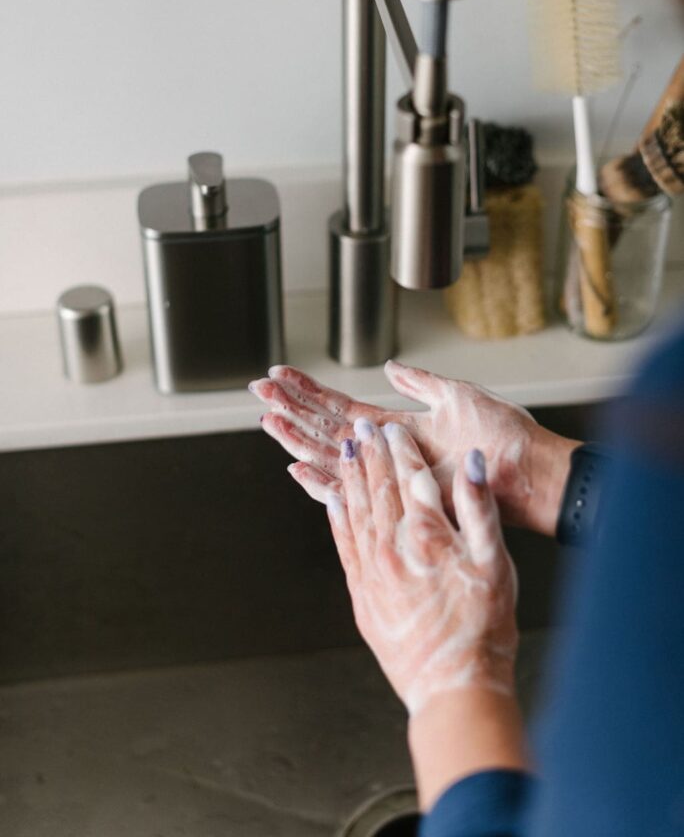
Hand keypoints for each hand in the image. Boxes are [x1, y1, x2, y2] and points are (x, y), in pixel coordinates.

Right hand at [250, 361, 578, 535]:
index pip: (342, 406)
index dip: (309, 391)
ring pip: (332, 455)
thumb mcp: (456, 396)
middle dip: (291, 410)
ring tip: (267, 418)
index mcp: (398, 428)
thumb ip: (420, 383)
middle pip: (327, 429)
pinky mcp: (400, 496)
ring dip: (297, 437)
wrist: (528, 469)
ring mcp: (392, 474)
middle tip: (259, 392)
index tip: (280, 375)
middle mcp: (388, 452)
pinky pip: (354, 488)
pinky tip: (296, 467)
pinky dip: (322, 479)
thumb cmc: (504, 435)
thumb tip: (390, 368)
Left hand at [295, 419, 518, 714]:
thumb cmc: (483, 629)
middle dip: (369, 453)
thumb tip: (472, 463)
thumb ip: (479, 507)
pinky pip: (343, 544)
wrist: (453, 685)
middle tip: (360, 428)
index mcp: (428, 534)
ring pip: (355, 510)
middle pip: (378, 487)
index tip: (391, 429)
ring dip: (349, 476)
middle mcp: (393, 546)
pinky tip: (331, 499)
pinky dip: (336, 517)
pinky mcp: (362, 594)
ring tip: (344, 451)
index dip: (400, 449)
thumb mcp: (496, 562)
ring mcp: (373, 570)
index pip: (410, 478)